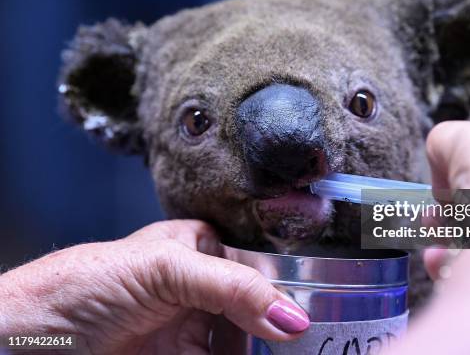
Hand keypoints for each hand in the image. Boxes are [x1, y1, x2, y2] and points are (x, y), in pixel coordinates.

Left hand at [0, 220, 308, 353]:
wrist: (36, 339)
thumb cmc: (88, 283)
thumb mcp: (167, 269)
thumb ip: (233, 287)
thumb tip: (292, 315)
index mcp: (201, 248)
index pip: (258, 265)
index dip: (285, 287)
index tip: (310, 314)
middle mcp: (203, 288)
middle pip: (258, 306)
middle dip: (280, 325)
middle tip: (309, 341)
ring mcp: (195, 329)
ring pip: (247, 341)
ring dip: (268, 349)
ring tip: (293, 352)